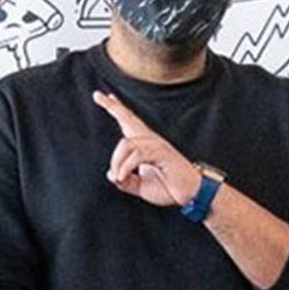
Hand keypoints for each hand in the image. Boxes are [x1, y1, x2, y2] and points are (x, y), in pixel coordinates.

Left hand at [94, 91, 201, 208]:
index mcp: (145, 146)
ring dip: (117, 163)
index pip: (129, 123)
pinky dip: (125, 168)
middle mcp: (150, 141)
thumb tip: (111, 175)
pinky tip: (123, 177)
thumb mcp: (141, 187)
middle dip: (113, 107)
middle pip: (129, 118)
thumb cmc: (169, 188)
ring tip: (119, 177)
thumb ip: (125, 181)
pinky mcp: (162, 153)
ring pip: (126, 144)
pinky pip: (136, 155)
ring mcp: (157, 145)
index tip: (102, 96)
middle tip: (97, 95)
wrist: (190, 194)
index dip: (116, 109)